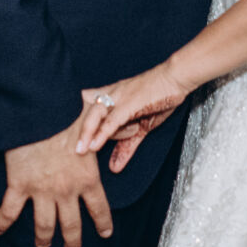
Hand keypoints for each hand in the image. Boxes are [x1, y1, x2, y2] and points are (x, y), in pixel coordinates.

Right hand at [0, 116, 112, 246]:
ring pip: (44, 225)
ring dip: (44, 238)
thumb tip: (129, 127)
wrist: (37, 111)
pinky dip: (2, 223)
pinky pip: (10, 211)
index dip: (102, 224)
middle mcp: (67, 190)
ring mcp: (42, 191)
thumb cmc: (66, 112)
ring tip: (42, 245)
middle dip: (73, 241)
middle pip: (72, 225)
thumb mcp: (94, 121)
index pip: (99, 208)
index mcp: (87, 177)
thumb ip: (109, 128)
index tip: (104, 233)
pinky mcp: (19, 185)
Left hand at [76, 62, 193, 172]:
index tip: (71, 144)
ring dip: (86, 134)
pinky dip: (102, 133)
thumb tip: (114, 167)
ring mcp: (119, 97)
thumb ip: (127, 146)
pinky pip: (112, 120)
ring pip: (96, 116)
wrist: (176, 79)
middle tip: (71, 151)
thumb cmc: (160, 97)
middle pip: (87, 114)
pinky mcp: (129, 102)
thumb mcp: (142, 127)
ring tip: (79, 152)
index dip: (80, 128)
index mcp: (112, 98)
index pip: (90, 112)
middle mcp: (111, 95)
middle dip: (78, 133)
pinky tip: (94, 146)